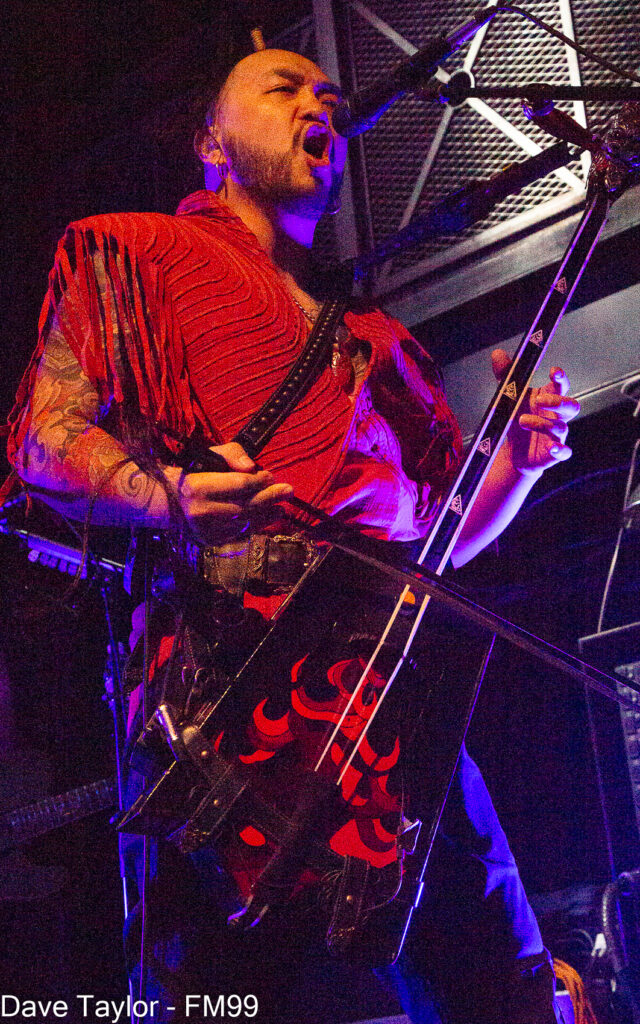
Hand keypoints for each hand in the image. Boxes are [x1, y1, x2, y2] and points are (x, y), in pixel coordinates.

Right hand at [163, 442, 292, 544]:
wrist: (165, 502)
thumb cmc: (191, 474)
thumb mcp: (208, 455)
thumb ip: (231, 454)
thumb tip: (252, 467)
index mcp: (199, 487)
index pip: (239, 484)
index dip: (260, 481)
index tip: (271, 476)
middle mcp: (202, 512)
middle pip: (246, 506)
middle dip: (270, 498)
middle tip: (288, 491)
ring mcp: (205, 530)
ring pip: (245, 523)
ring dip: (267, 516)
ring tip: (281, 509)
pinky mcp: (209, 541)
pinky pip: (238, 534)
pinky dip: (254, 526)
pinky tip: (266, 519)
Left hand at [492, 350, 579, 475]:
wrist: (515, 451)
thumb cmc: (517, 418)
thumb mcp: (510, 396)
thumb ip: (506, 376)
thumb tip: (497, 353)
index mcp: (548, 398)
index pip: (561, 386)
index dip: (561, 378)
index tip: (554, 371)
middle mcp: (557, 416)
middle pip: (571, 405)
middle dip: (557, 401)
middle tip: (540, 399)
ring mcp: (558, 435)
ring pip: (561, 427)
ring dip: (542, 423)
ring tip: (522, 420)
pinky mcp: (554, 453)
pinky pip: (564, 451)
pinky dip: (560, 449)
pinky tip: (553, 448)